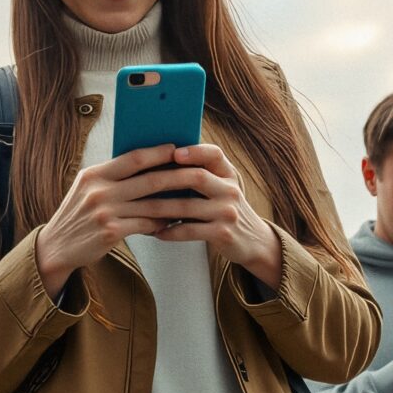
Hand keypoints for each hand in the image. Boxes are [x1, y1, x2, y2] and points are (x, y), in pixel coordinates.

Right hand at [32, 145, 211, 294]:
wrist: (56, 246)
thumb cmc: (78, 215)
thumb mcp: (87, 189)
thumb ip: (112, 177)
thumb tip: (148, 165)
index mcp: (94, 174)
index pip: (132, 158)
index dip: (157, 153)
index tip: (177, 149)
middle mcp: (98, 190)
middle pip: (147, 179)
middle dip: (176, 176)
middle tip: (197, 173)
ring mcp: (104, 212)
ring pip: (151, 204)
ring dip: (174, 203)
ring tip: (191, 200)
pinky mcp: (110, 232)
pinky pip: (145, 224)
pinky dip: (161, 223)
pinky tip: (172, 222)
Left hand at [141, 144, 282, 281]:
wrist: (253, 241)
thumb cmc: (224, 210)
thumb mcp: (221, 188)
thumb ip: (200, 175)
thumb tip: (158, 162)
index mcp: (228, 174)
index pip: (214, 154)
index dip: (194, 151)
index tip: (174, 152)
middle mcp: (231, 190)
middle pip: (197, 177)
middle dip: (166, 178)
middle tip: (140, 182)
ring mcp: (228, 212)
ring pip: (187, 206)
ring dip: (160, 208)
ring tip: (139, 209)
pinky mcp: (223, 234)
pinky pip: (190, 230)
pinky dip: (170, 231)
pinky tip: (155, 231)